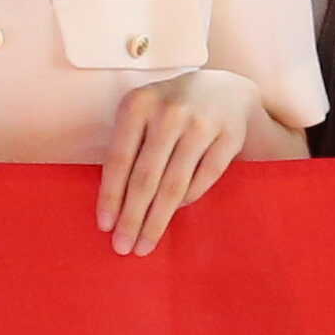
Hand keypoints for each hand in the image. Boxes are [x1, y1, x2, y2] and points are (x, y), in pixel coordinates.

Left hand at [92, 69, 269, 254]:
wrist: (224, 87)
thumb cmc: (168, 109)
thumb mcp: (142, 114)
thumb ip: (127, 147)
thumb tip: (113, 204)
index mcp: (138, 104)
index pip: (119, 159)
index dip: (111, 195)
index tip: (104, 226)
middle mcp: (169, 112)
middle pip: (146, 177)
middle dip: (133, 217)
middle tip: (123, 247)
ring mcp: (202, 124)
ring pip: (175, 184)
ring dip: (158, 219)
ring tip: (145, 244)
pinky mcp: (229, 136)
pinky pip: (204, 179)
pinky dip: (187, 201)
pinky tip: (174, 215)